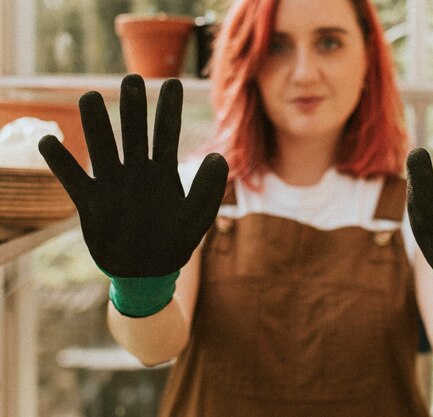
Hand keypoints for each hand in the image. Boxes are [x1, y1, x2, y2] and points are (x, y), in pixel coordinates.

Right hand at [39, 74, 227, 277]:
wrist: (148, 272)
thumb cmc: (175, 244)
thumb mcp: (197, 219)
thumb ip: (208, 190)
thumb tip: (219, 157)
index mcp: (164, 172)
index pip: (167, 133)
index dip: (170, 109)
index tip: (174, 82)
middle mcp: (137, 172)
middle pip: (133, 133)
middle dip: (133, 107)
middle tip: (132, 80)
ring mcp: (112, 185)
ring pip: (102, 148)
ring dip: (96, 124)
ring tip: (89, 97)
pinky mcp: (91, 203)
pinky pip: (73, 179)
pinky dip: (61, 163)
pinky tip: (48, 143)